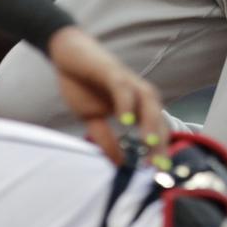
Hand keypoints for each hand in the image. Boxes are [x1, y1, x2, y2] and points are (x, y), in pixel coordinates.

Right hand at [47, 26, 165, 164]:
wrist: (65, 53)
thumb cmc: (81, 84)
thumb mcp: (92, 118)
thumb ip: (106, 138)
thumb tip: (119, 163)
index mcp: (136, 105)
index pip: (155, 129)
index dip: (159, 150)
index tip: (158, 173)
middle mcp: (137, 92)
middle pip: (158, 117)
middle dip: (160, 141)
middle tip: (157, 165)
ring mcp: (126, 80)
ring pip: (148, 101)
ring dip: (151, 122)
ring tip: (150, 144)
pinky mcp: (111, 70)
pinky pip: (123, 87)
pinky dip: (127, 103)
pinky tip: (125, 120)